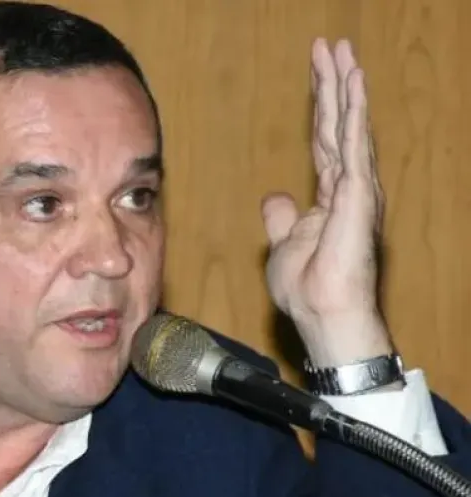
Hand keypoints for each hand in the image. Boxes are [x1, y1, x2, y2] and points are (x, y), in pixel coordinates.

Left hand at [262, 39, 392, 366]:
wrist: (322, 314)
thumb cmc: (307, 289)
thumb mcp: (283, 245)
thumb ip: (282, 218)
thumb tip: (274, 196)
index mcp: (329, 199)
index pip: (324, 142)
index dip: (321, 108)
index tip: (317, 74)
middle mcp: (347, 189)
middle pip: (338, 126)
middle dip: (333, 85)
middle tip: (330, 46)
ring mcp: (355, 191)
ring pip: (349, 128)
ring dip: (345, 89)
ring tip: (342, 53)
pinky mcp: (356, 196)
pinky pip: (354, 146)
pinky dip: (354, 114)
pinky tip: (353, 85)